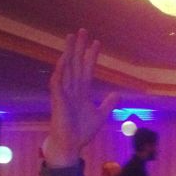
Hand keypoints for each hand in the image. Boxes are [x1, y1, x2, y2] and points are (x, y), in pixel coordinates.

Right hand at [43, 29, 118, 166]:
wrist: (71, 145)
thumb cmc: (81, 131)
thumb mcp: (100, 115)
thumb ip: (108, 104)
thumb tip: (118, 94)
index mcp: (81, 92)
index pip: (87, 69)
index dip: (91, 55)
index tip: (96, 42)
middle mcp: (72, 89)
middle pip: (76, 63)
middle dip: (79, 47)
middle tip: (83, 30)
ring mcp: (64, 93)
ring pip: (66, 68)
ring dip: (68, 53)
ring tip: (71, 37)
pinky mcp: (57, 100)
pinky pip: (57, 82)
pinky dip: (60, 70)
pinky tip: (64, 59)